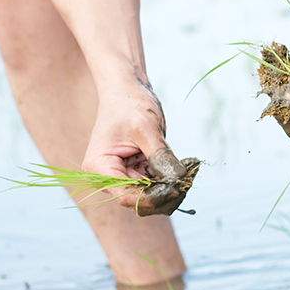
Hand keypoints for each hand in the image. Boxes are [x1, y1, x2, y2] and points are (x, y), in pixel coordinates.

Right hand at [82, 78, 197, 215]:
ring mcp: (121, 174)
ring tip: (189, 169)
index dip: (153, 198)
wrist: (126, 89)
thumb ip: (160, 156)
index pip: (127, 197)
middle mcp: (106, 176)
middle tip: (189, 179)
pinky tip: (185, 167)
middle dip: (165, 193)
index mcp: (99, 168)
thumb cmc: (129, 104)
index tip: (178, 188)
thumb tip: (179, 180)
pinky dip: (169, 178)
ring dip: (170, 186)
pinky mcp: (135, 170)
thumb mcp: (146, 129)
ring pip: (149, 194)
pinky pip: (154, 183)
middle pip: (139, 199)